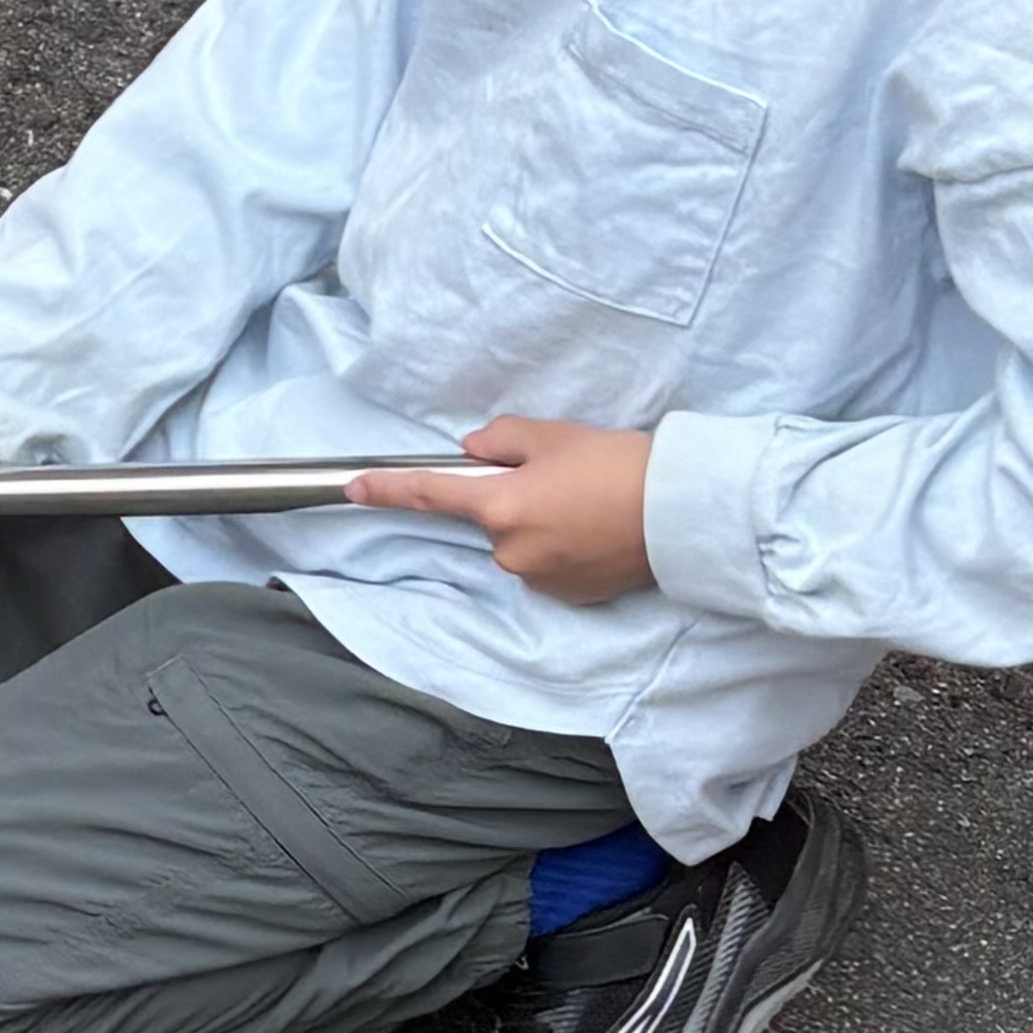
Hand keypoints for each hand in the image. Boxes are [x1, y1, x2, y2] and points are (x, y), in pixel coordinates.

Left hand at [351, 415, 655, 605]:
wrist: (679, 513)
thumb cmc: (616, 465)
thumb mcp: (553, 436)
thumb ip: (500, 440)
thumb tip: (471, 453)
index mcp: (500, 506)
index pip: (430, 496)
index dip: (386, 490)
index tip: (353, 488)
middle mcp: (510, 551)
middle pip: (490, 519)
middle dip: (512, 498)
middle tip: (562, 477)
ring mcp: (538, 579)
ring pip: (519, 543)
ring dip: (538, 524)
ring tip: (588, 504)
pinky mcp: (567, 596)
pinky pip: (546, 565)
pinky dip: (560, 547)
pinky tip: (596, 530)